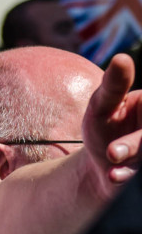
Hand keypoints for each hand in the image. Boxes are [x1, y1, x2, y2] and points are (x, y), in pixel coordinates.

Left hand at [82, 53, 141, 189]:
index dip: (140, 120)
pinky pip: (135, 171)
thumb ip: (113, 85)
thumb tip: (122, 58)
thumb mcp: (100, 104)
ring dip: (130, 153)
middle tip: (112, 148)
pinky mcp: (139, 168)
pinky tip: (113, 176)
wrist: (96, 163)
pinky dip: (124, 174)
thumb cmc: (101, 126)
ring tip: (111, 155)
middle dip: (136, 140)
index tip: (124, 110)